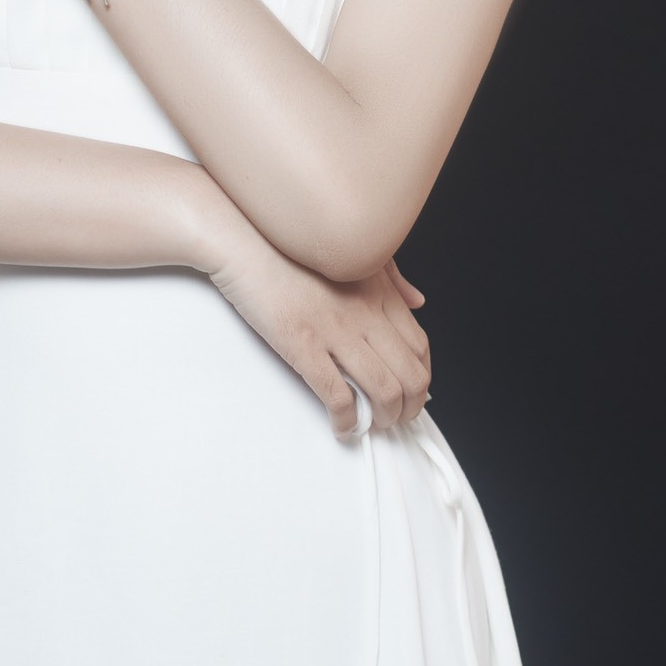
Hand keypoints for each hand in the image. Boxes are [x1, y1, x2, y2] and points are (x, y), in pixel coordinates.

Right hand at [207, 226, 430, 437]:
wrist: (245, 240)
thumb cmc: (293, 248)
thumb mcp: (353, 254)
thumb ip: (390, 277)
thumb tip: (418, 301)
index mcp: (378, 293)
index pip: (420, 347)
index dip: (420, 379)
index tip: (410, 392)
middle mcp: (366, 313)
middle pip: (411, 375)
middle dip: (409, 408)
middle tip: (394, 418)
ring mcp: (336, 330)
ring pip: (384, 390)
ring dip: (383, 419)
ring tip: (371, 425)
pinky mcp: (304, 345)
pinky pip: (338, 395)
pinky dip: (346, 420)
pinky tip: (341, 426)